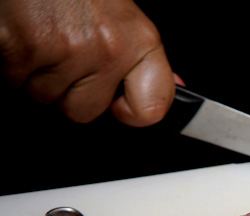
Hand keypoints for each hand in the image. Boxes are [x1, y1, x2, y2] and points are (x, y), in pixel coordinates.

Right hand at [0, 0, 173, 125]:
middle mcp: (105, 47)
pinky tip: (19, 34)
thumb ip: (142, 53)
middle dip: (68, 91)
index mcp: (136, 38)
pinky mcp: (20, 47)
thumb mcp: (121, 10)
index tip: (119, 102)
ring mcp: (62, 48)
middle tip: (62, 52)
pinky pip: (12, 81)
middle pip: (84, 112)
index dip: (130, 111)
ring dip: (36, 75)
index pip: (151, 108)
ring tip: (40, 35)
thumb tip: (175, 84)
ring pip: (44, 98)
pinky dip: (9, 64)